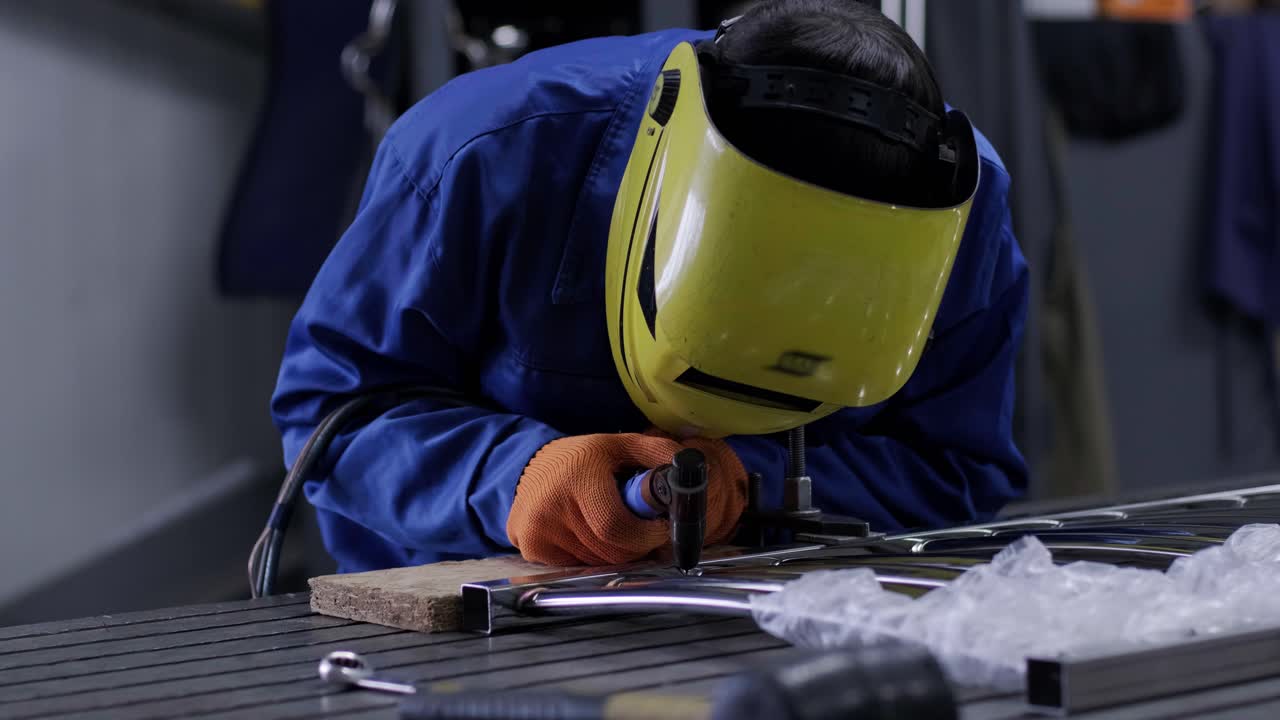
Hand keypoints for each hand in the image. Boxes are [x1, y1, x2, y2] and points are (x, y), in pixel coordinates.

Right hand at [507, 432, 746, 565]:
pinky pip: (576, 567)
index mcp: (578, 478)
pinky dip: (592, 557)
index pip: (617, 528)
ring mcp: (538, 531)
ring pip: (597, 563)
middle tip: (642, 530)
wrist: (528, 465)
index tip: (660, 529)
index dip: (646, 535)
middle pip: (611, 551)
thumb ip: (656, 453)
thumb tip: (692, 467)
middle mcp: (552, 507)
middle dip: (636, 546)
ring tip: (613, 528)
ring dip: (615, 553)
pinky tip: (589, 535)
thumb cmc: (582, 458)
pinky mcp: (529, 547)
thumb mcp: (619, 445)